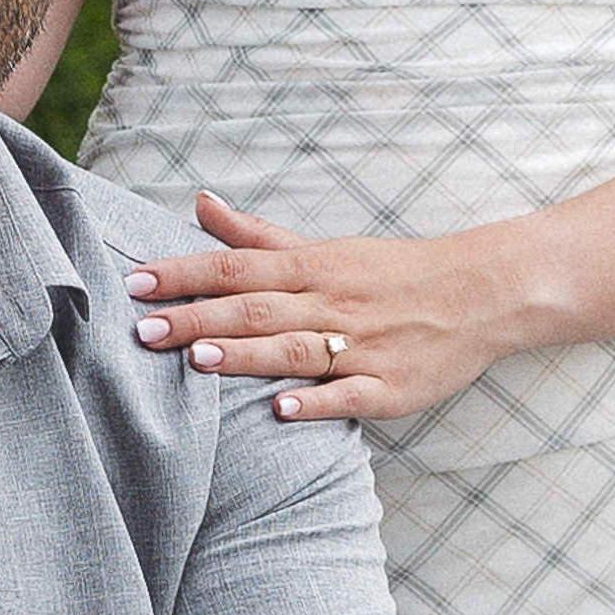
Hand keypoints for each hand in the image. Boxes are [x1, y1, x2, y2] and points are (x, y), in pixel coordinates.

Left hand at [124, 192, 532, 428]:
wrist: (480, 294)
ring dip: (246, 356)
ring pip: (296, 349)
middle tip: (143, 329)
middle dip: (197, 318)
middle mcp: (332, 304)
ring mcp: (362, 347)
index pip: (237, 267)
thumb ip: (257, 235)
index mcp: (313, 268)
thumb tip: (200, 203)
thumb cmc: (391, 273)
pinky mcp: (391, 387)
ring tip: (196, 360)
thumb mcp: (324, 247)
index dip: (185, 274)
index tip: (135, 282)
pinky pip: (350, 395)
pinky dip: (317, 403)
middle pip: (255, 309)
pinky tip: (281, 411)